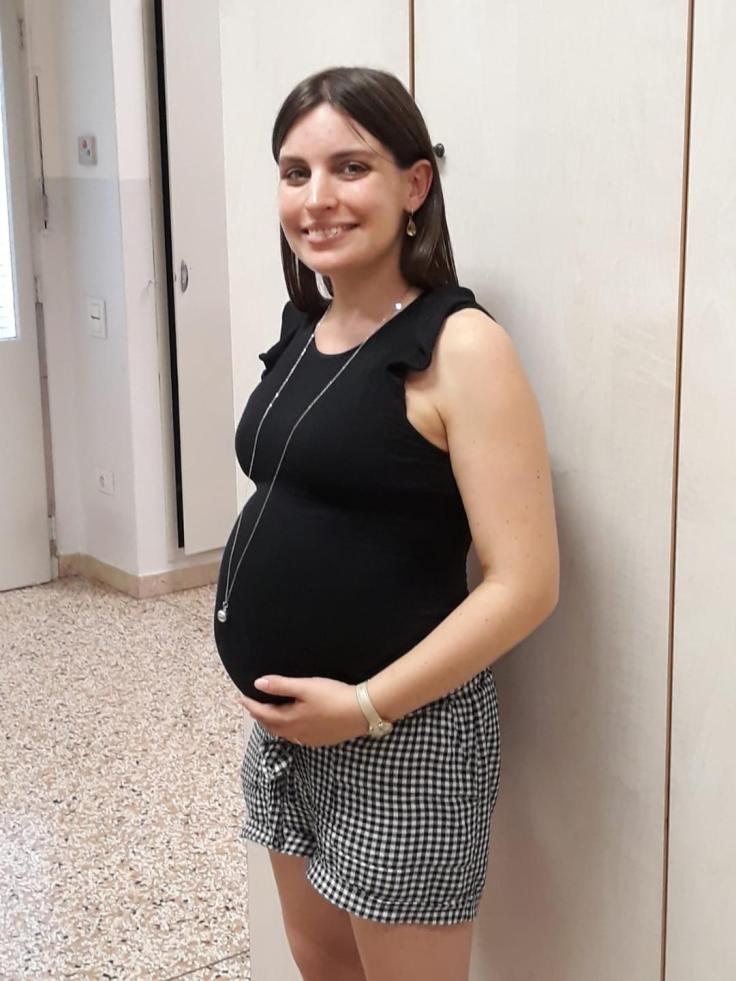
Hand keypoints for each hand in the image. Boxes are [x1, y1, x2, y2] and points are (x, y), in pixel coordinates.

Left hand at [238, 675, 367, 746]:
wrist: (362, 711)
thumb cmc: (333, 696)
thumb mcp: (306, 686)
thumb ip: (281, 686)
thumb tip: (257, 684)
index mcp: (290, 719)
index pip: (263, 714)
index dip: (251, 706)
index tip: (241, 698)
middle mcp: (297, 733)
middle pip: (271, 726)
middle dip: (260, 716)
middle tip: (251, 707)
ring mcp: (309, 739)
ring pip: (284, 733)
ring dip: (273, 724)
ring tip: (268, 715)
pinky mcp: (321, 740)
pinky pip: (296, 736)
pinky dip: (287, 729)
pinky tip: (293, 725)